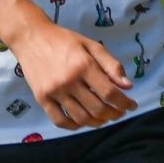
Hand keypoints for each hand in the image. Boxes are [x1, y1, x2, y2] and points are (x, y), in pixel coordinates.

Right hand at [6, 15, 136, 129]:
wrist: (31, 36)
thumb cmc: (63, 39)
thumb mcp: (90, 45)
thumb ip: (111, 65)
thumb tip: (128, 86)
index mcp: (83, 65)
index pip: (110, 93)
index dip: (124, 103)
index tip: (132, 105)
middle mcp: (69, 81)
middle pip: (97, 108)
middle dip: (114, 114)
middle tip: (119, 112)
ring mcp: (54, 91)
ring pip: (81, 118)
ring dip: (97, 122)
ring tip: (104, 117)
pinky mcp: (41, 98)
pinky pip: (60, 121)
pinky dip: (74, 126)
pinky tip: (82, 121)